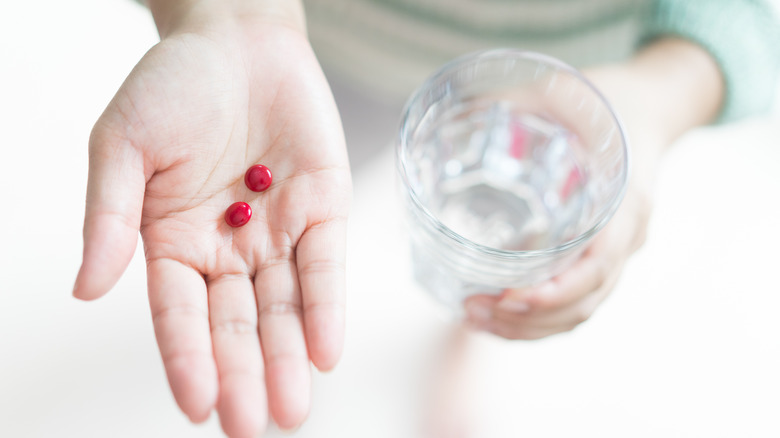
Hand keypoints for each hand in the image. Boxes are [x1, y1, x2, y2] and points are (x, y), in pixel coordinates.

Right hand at [73, 6, 350, 436]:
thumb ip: (109, 217)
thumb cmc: (172, 87)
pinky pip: (325, 264)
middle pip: (236, 324)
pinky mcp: (322, 209)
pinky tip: (325, 350)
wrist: (237, 39)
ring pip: (283, 307)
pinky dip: (326, 305)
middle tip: (251, 427)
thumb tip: (85, 288)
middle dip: (244, 375)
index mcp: (173, 243)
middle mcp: (227, 250)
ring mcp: (277, 233)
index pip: (178, 315)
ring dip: (287, 357)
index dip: (186, 358)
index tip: (195, 406)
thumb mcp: (122, 145)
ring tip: (292, 408)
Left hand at [463, 38, 723, 339]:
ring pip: (580, 311)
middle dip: (529, 319)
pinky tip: (499, 317)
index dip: (557, 292)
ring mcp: (617, 250)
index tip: (510, 297)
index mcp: (625, 201)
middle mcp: (626, 235)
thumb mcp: (570, 89)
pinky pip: (576, 301)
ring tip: (477, 321)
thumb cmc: (609, 99)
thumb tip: (458, 113)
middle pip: (585, 301)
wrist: (650, 105)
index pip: (598, 265)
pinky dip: (539, 319)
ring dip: (529, 327)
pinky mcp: (599, 254)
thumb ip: (520, 101)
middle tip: (476, 310)